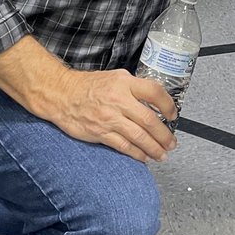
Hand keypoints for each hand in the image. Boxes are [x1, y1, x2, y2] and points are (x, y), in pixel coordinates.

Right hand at [44, 67, 178, 163]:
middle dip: (164, 135)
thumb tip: (152, 101)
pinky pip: (124, 146)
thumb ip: (133, 87)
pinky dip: (137, 154)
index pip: (154, 92)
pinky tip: (143, 157)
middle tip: (171, 143)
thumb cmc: (87, 86)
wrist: (61, 95)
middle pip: (149, 120)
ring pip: (139, 137)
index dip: (167, 105)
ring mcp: (109, 118)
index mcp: (124, 84)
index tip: (173, 114)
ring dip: (154, 148)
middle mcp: (118, 100)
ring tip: (162, 154)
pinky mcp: (100, 133)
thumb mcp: (114, 77)